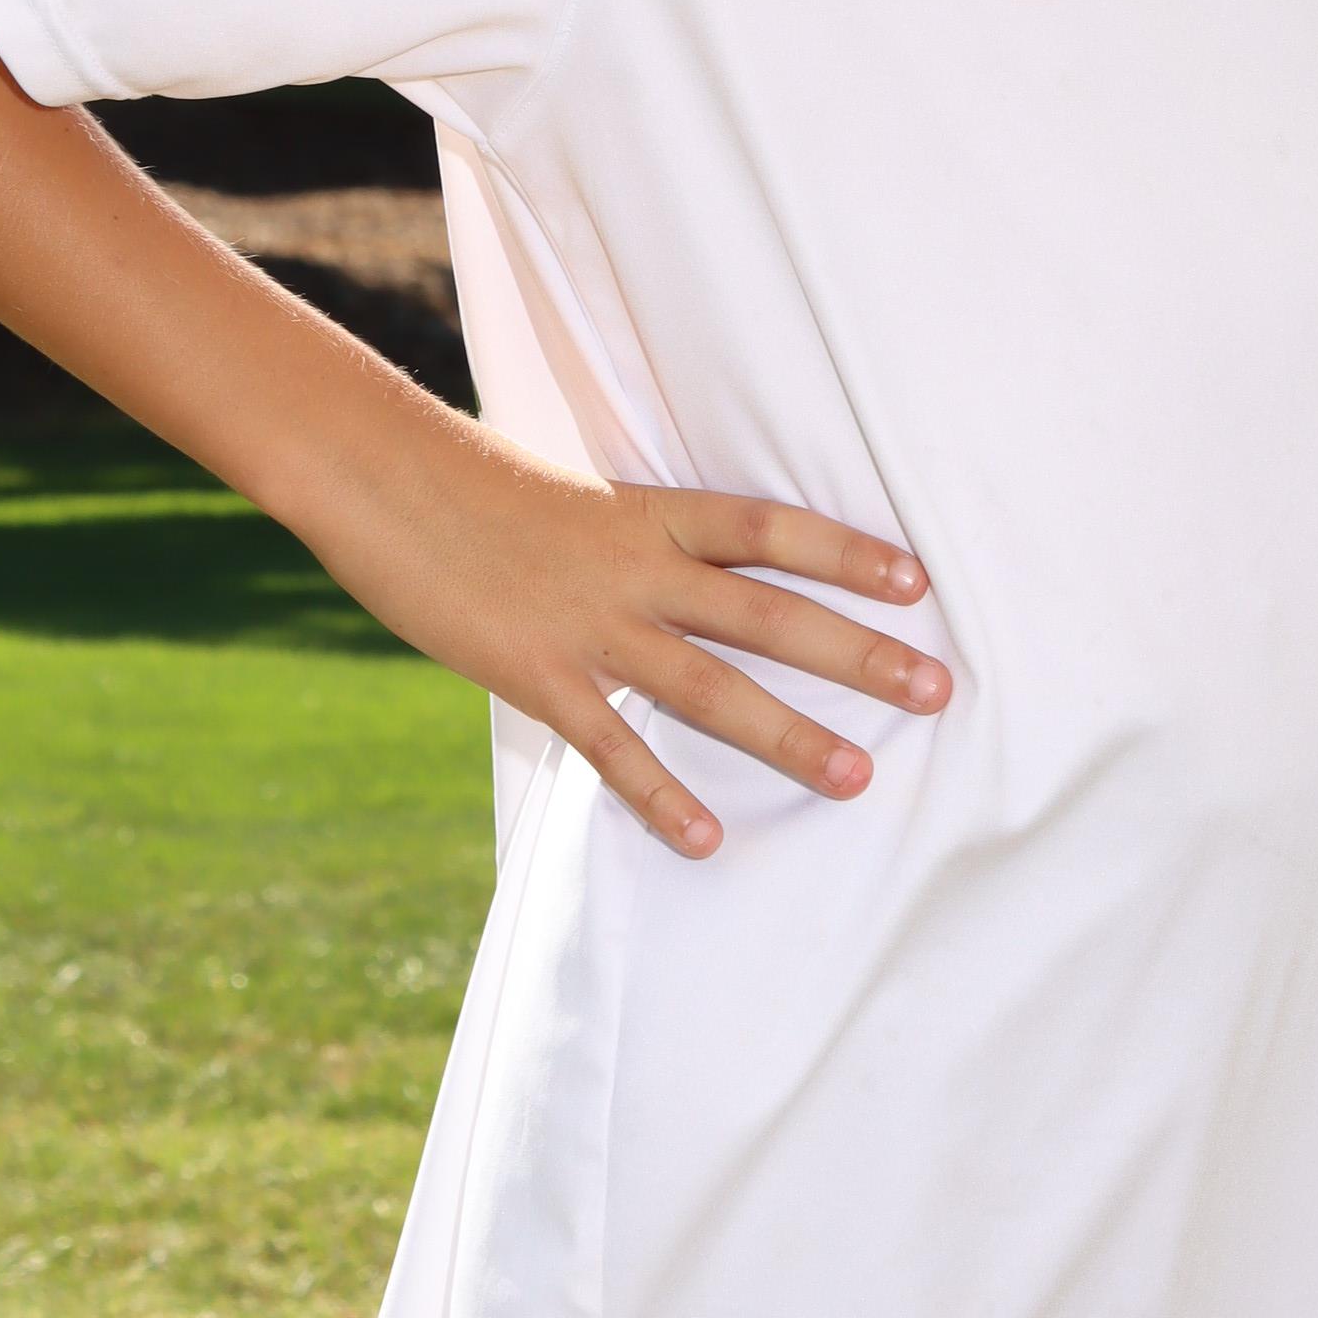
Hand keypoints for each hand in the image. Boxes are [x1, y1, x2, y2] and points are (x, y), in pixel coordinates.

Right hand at [327, 427, 950, 862]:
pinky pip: (613, 748)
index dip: (846, 554)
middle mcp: (637, 567)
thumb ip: (636, 539)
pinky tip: (707, 840)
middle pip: (769, 614)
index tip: (918, 582)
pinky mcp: (537, 675)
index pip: (771, 528)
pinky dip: (661, 797)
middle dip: (857, 654)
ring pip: (711, 688)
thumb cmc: (475, 483)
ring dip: (790, 736)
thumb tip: (686, 571)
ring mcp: (590, 625)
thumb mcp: (577, 496)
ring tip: (859, 777)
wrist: (381, 477)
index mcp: (650, 511)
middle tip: (936, 690)